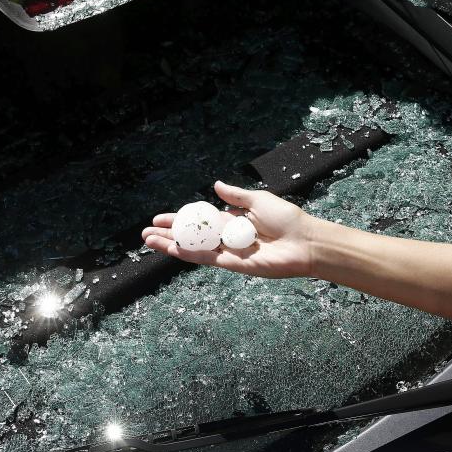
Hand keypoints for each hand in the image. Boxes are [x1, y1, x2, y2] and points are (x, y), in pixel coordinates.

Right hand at [141, 181, 318, 277]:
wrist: (305, 241)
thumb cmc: (287, 219)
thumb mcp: (258, 200)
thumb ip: (235, 196)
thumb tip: (215, 186)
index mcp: (232, 221)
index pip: (199, 220)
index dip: (179, 219)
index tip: (159, 218)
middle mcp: (226, 238)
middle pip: (191, 236)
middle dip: (168, 235)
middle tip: (145, 233)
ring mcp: (228, 252)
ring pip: (193, 249)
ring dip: (171, 245)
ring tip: (149, 241)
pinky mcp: (233, 265)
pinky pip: (207, 258)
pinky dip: (189, 254)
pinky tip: (172, 249)